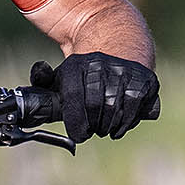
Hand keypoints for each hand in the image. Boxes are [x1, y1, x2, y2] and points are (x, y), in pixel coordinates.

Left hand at [31, 53, 159, 141]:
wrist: (118, 49)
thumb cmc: (84, 75)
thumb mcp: (61, 76)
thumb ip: (42, 80)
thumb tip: (40, 72)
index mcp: (76, 64)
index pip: (73, 97)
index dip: (75, 123)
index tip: (78, 135)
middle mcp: (100, 64)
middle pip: (94, 107)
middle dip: (92, 126)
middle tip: (92, 130)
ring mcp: (124, 70)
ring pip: (115, 111)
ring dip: (108, 127)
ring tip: (103, 127)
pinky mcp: (144, 79)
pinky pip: (135, 109)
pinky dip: (126, 124)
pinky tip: (118, 126)